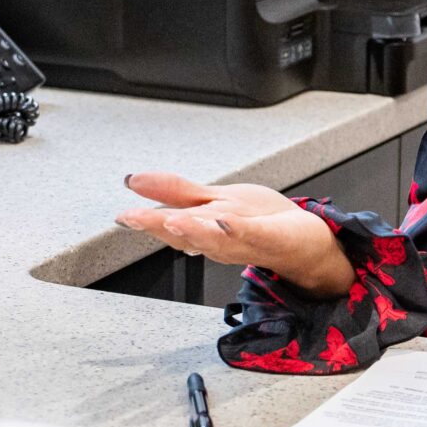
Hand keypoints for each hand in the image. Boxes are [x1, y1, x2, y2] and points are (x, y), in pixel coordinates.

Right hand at [115, 172, 355, 298]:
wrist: (304, 245)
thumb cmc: (256, 222)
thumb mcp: (210, 201)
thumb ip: (172, 193)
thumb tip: (134, 181)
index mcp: (203, 228)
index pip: (170, 223)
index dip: (144, 220)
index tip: (122, 215)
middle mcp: (219, 237)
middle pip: (186, 232)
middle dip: (158, 226)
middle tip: (133, 218)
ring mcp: (244, 238)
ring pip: (214, 237)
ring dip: (192, 230)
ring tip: (173, 221)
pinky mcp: (271, 236)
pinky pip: (252, 233)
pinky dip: (237, 229)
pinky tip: (224, 220)